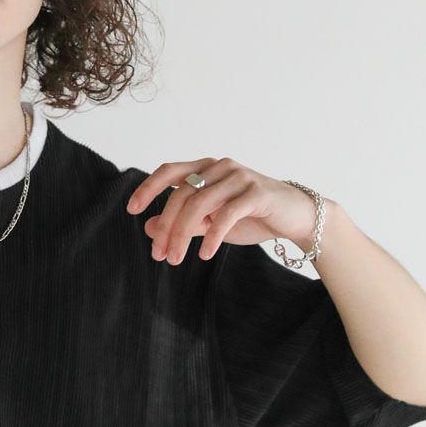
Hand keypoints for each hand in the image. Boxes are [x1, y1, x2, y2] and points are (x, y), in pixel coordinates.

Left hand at [126, 157, 331, 264]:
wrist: (294, 217)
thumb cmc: (251, 217)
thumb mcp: (210, 222)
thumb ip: (182, 223)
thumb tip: (149, 227)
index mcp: (206, 168)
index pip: (169, 171)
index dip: (148, 188)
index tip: (131, 210)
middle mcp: (220, 167)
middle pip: (181, 194)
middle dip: (165, 227)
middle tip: (158, 255)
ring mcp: (239, 177)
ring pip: (199, 204)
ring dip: (182, 235)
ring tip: (175, 259)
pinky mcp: (256, 193)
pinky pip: (226, 214)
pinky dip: (212, 236)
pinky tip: (204, 254)